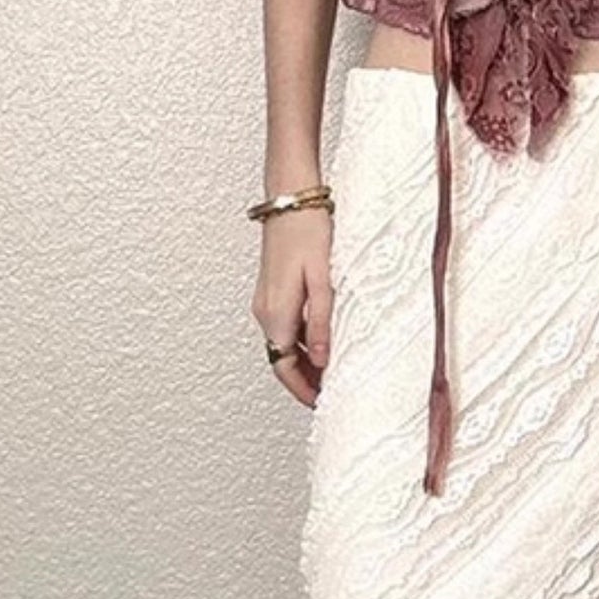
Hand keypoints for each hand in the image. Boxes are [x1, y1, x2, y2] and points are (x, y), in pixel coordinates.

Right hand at [250, 207, 333, 408]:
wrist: (290, 196)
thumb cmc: (308, 230)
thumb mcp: (323, 281)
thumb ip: (322, 323)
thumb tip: (323, 361)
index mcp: (276, 313)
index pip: (285, 369)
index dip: (304, 390)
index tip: (324, 402)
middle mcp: (265, 311)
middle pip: (282, 361)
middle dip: (305, 381)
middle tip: (333, 391)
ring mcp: (265, 301)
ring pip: (283, 345)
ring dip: (305, 363)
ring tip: (332, 371)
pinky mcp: (272, 290)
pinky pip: (284, 328)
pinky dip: (302, 343)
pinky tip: (323, 342)